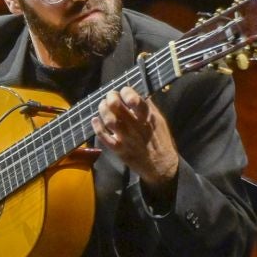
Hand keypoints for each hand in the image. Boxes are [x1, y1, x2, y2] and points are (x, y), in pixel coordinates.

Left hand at [93, 87, 179, 201]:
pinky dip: (97, 127)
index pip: (134, 99)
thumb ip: (147, 106)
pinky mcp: (120, 150)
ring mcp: (127, 139)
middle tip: (109, 97)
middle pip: (117, 107)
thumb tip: (135, 91)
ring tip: (102, 106)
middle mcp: (137, 126)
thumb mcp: (158, 120)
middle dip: (110, 98)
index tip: (123, 91)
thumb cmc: (159, 139)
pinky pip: (104, 138)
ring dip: (103, 111)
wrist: (161, 165)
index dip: (126, 92)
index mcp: (148, 117)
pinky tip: (95, 120)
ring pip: (110, 121)